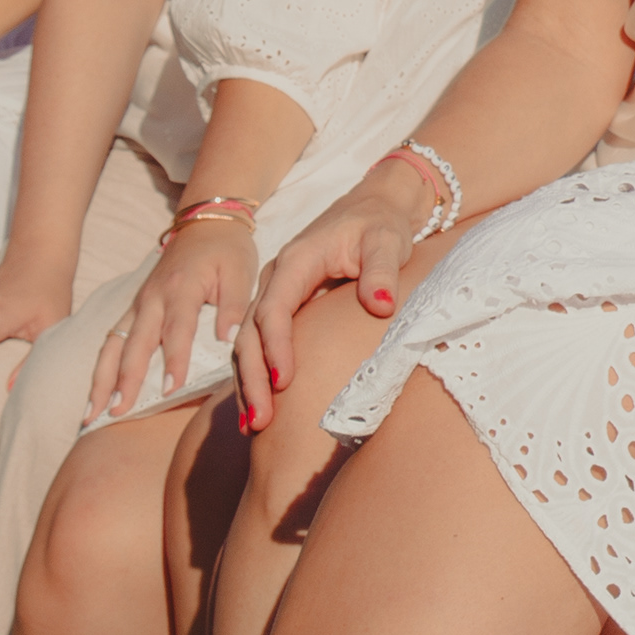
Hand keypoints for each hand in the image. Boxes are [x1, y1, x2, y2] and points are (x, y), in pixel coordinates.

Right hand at [93, 221, 259, 419]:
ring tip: (93, 413)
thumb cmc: (228, 250)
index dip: (174, 360)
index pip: (177, 329)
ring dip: (102, 380)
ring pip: (113, 345)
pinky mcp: (133, 308)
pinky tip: (97, 394)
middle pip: (134, 343)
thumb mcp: (241, 272)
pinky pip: (111, 340)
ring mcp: (138, 303)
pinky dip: (102, 368)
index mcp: (182, 288)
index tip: (170, 390)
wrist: (206, 221)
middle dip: (124, 379)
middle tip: (117, 412)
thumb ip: (234, 306)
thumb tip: (227, 341)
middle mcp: (152, 298)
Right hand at [241, 172, 425, 430]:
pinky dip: (256, 375)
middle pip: (250, 333)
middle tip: (262, 421)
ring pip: (248, 343)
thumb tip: (381, 304)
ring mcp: (275, 294)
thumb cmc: (381, 225)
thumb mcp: (386, 241)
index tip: (283, 382)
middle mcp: (275, 279)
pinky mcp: (282, 308)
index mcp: (294, 262)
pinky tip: (259, 408)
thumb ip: (381, 271)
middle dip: (253, 377)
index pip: (274, 309)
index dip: (276, 347)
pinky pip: (260, 344)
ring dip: (249, 383)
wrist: (374, 208)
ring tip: (255, 426)